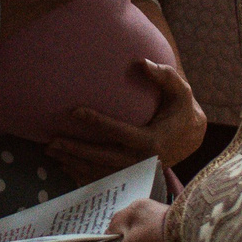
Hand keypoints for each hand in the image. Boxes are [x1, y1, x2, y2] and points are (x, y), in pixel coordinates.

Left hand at [45, 59, 208, 184]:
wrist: (191, 137)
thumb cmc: (181, 108)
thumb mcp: (180, 91)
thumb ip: (164, 75)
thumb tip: (142, 62)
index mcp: (153, 141)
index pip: (120, 132)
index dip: (97, 122)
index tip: (75, 111)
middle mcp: (143, 160)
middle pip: (104, 157)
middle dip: (76, 150)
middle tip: (52, 141)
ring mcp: (136, 171)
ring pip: (100, 171)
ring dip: (74, 163)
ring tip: (50, 152)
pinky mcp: (131, 176)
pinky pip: (103, 179)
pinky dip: (82, 175)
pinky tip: (63, 165)